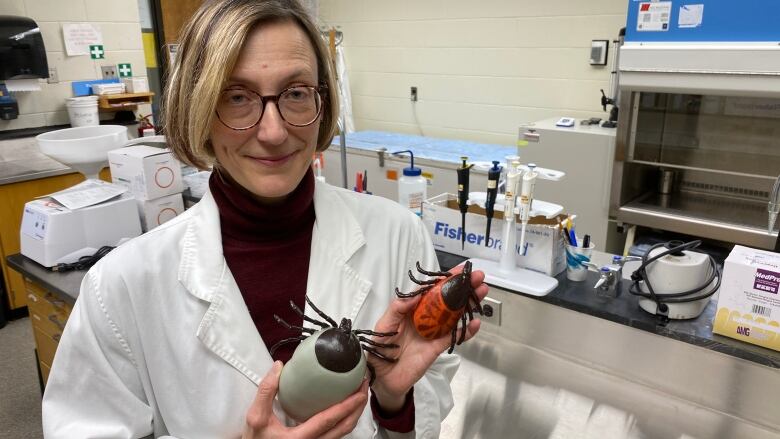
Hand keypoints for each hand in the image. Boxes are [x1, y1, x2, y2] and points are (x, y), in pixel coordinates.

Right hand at [242, 361, 368, 438]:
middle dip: (358, 408)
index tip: (359, 392)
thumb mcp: (255, 417)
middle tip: (364, 389)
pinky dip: (345, 418)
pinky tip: (344, 405)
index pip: (328, 420)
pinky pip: (336, 432)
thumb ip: (266, 391)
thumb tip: (278, 366)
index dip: (346, 406)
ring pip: (343, 432)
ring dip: (353, 413)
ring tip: (359, 394)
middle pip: (344, 428)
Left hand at [367, 265, 487, 411]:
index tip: (458, 271)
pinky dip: (466, 331)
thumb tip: (415, 294)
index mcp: (412, 308)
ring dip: (469, 303)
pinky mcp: (437, 347)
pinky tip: (475, 323)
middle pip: (447, 299)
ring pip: (455, 314)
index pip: (431, 289)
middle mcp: (425, 317)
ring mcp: (433, 331)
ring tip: (482, 292)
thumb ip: (398, 308)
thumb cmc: (380, 348)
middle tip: (478, 277)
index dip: (445, 279)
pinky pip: (454, 337)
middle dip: (463, 287)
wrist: (382, 378)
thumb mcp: (384, 324)